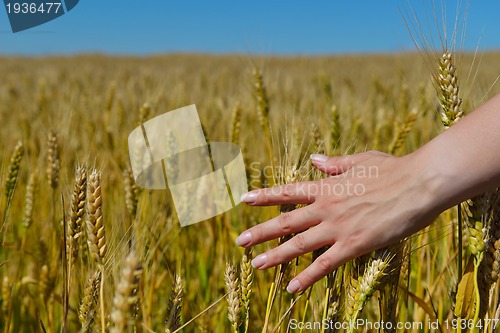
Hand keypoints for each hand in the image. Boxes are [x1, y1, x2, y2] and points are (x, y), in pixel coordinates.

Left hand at [236, 151, 438, 292]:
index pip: (288, 192)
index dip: (264, 196)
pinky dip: (307, 277)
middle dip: (261, 232)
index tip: (244, 200)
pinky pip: (325, 265)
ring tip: (255, 264)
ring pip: (299, 245)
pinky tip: (292, 287)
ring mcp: (338, 227)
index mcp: (327, 187)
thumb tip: (315, 159)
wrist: (419, 183)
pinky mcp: (354, 245)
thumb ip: (334, 163)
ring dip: (275, 255)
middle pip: (286, 222)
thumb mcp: (360, 160)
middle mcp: (326, 208)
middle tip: (240, 241)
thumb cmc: (393, 169)